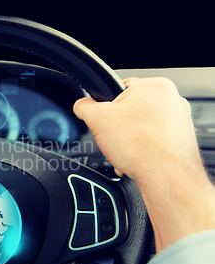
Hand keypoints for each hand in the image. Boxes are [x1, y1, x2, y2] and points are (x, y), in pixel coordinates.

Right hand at [73, 77, 214, 251]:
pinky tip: (137, 157)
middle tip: (115, 137)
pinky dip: (142, 148)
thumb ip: (84, 106)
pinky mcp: (181, 138)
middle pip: (130, 108)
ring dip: (129, 138)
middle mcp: (173, 99)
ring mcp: (180, 120)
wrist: (166, 177)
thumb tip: (81, 105)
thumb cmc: (142, 148)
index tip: (105, 120)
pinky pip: (153, 139)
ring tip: (127, 150)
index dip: (106, 107)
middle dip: (118, 125)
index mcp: (155, 86)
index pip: (119, 88)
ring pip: (141, 125)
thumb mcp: (97, 119)